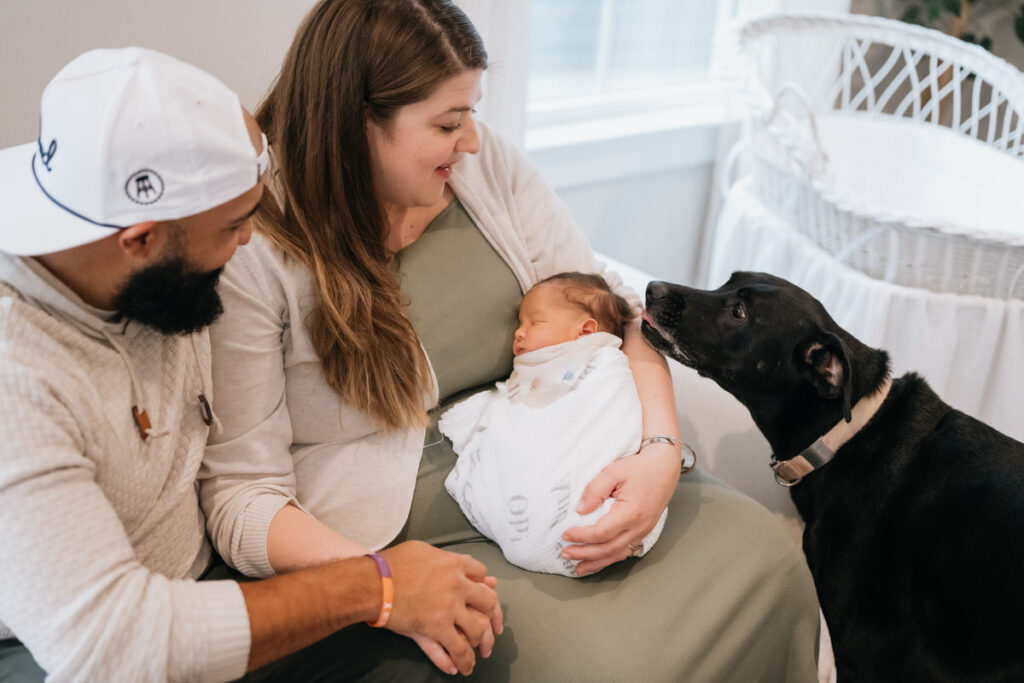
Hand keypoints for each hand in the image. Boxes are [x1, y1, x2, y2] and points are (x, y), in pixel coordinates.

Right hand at [380, 541, 502, 675]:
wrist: (372, 583)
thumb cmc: (392, 564)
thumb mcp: (423, 550)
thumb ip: (446, 557)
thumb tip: (467, 561)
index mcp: (453, 565)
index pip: (481, 574)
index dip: (485, 585)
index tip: (486, 592)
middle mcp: (456, 586)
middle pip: (488, 602)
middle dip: (494, 616)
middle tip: (494, 627)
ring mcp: (447, 609)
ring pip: (476, 629)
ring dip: (480, 641)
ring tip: (480, 650)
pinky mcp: (435, 628)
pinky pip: (456, 648)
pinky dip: (461, 659)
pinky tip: (462, 667)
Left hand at [560, 443, 678, 574]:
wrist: (665, 467)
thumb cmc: (641, 468)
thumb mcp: (614, 472)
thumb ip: (595, 490)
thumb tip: (581, 510)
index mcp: (631, 512)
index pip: (601, 532)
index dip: (581, 536)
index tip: (565, 534)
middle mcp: (639, 527)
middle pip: (608, 548)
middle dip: (584, 553)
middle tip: (565, 553)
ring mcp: (643, 531)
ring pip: (617, 554)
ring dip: (596, 562)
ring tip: (579, 567)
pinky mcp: (643, 531)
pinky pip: (625, 550)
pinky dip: (610, 558)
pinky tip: (598, 561)